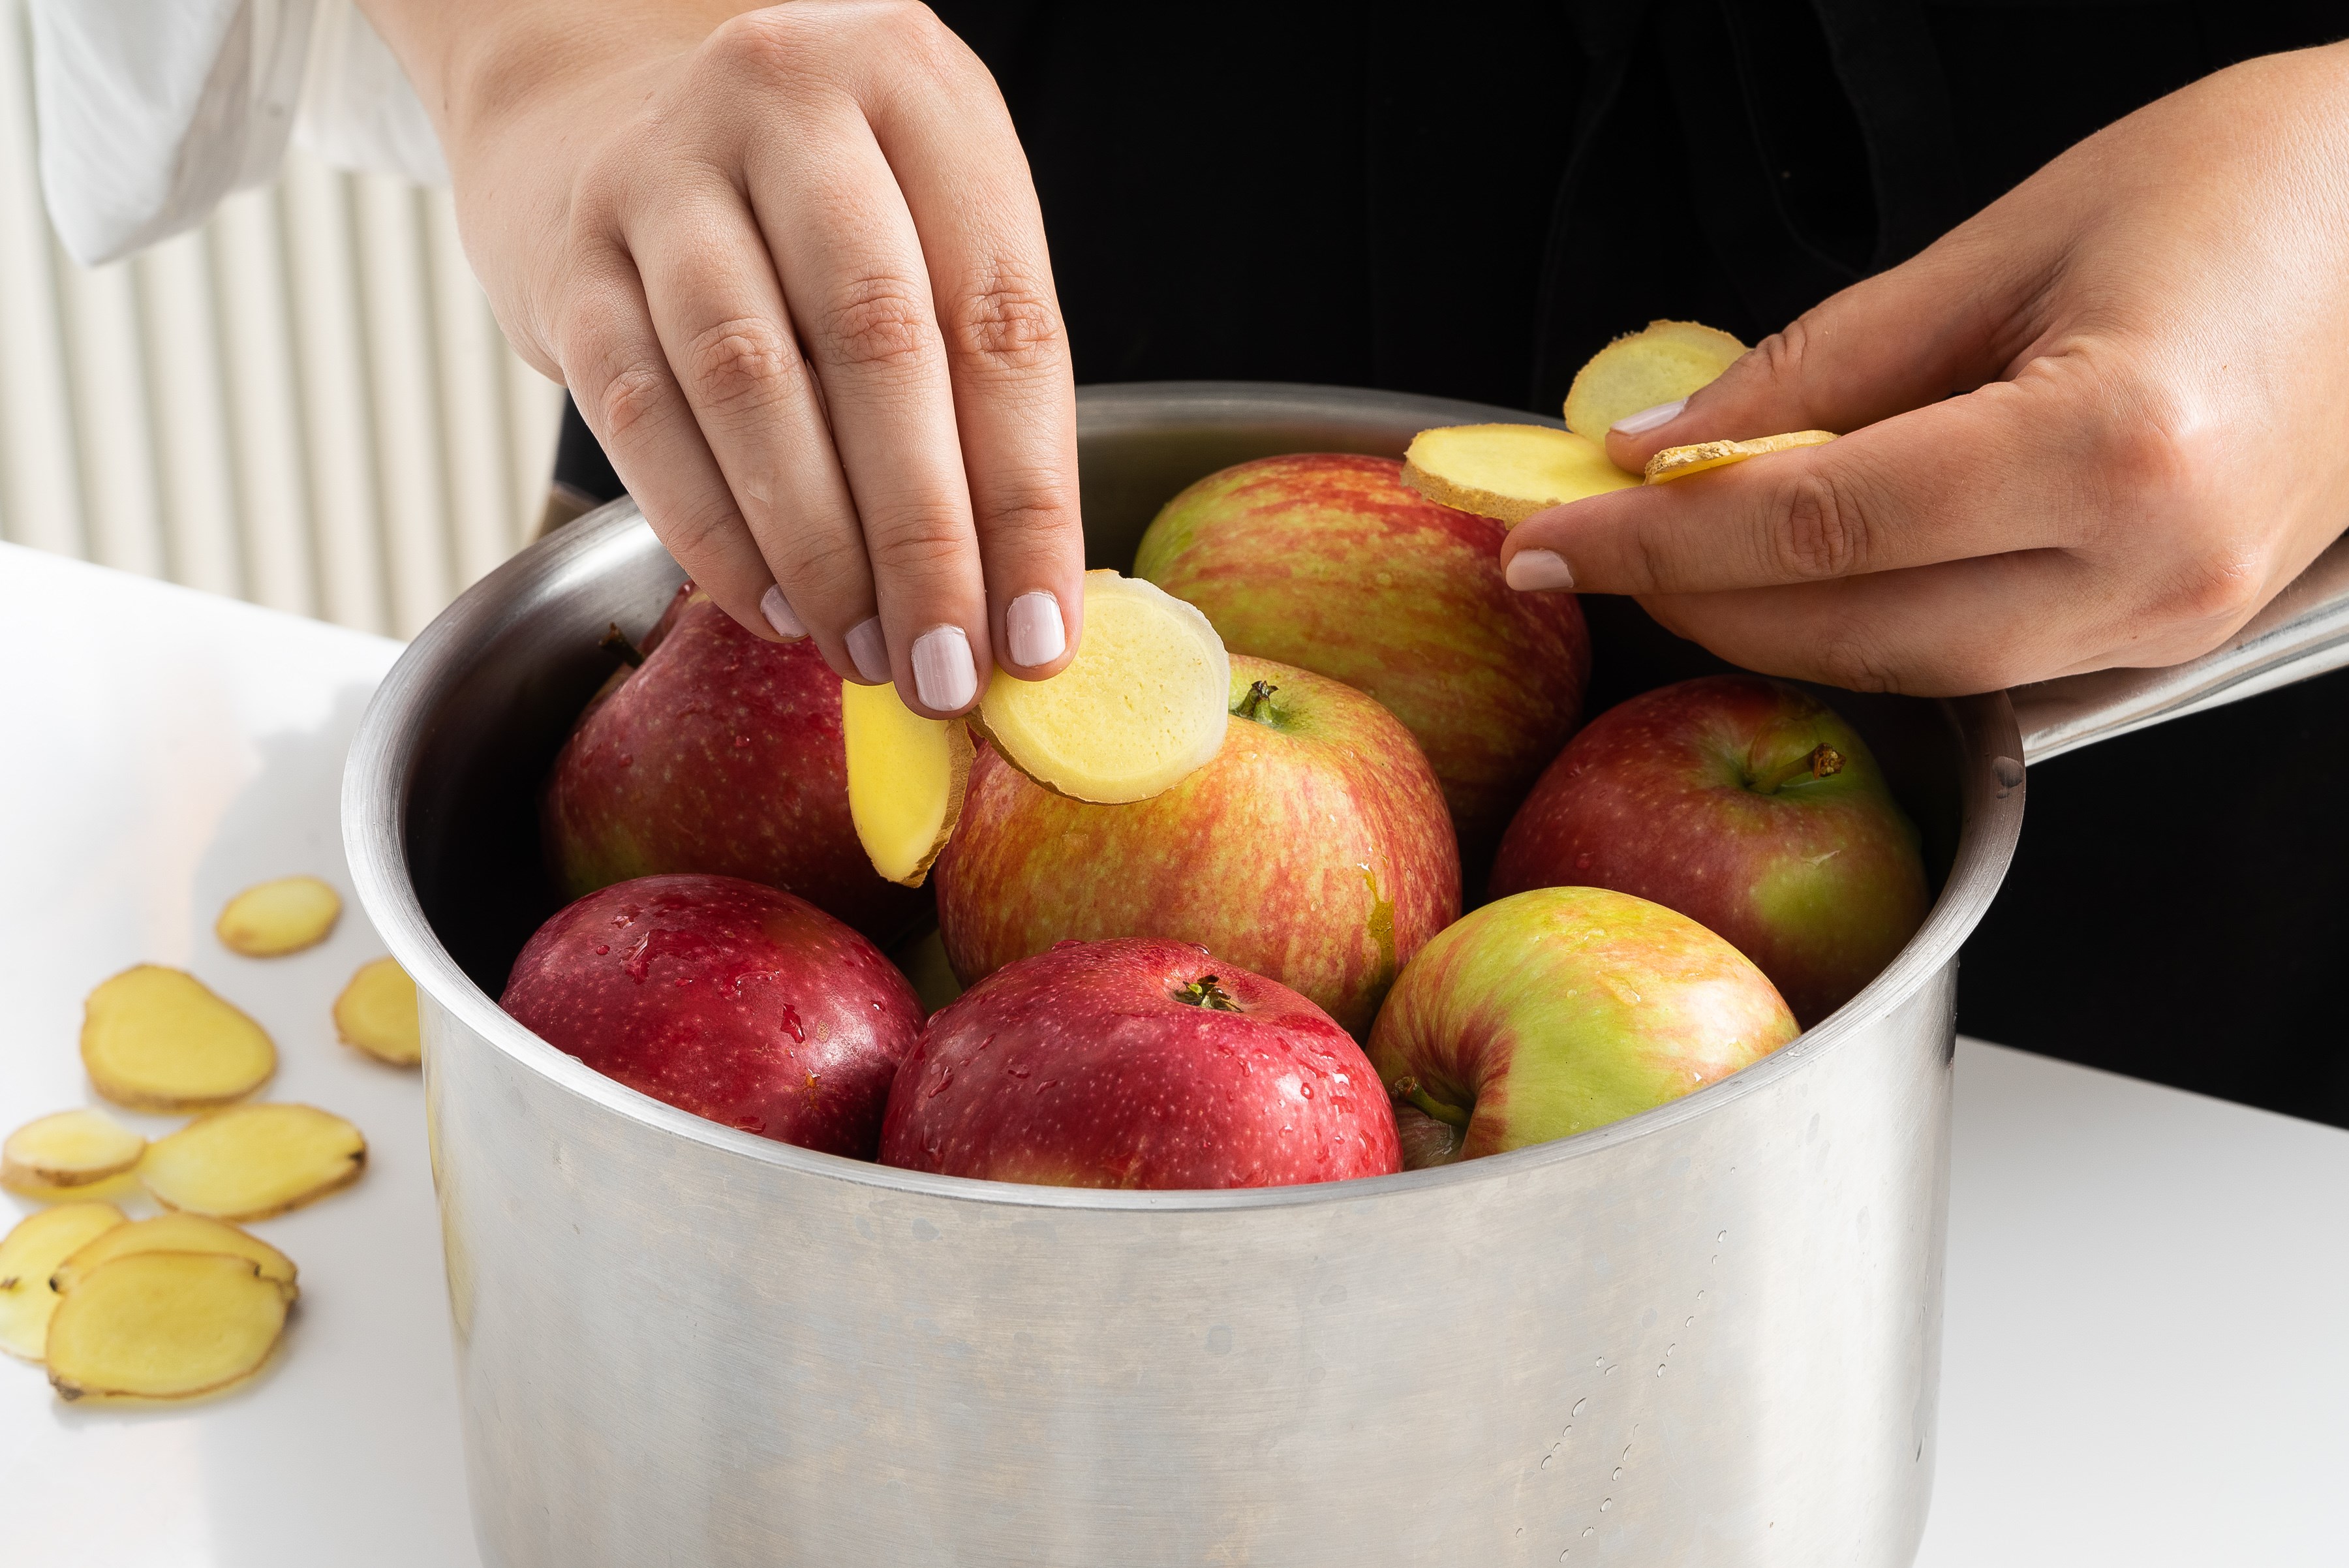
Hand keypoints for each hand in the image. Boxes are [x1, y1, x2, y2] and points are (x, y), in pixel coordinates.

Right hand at [360, 0, 1081, 715]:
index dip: (1027, 501)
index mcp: (917, 87)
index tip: (1039, 637)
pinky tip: (770, 608)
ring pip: (752, 384)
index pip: (1000, 321)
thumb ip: (978, 382)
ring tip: (867, 654)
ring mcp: (663, 169)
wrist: (610, 107)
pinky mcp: (571, 255)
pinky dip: (713, 533)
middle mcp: (788, 99)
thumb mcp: (929, 228)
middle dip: (923, 541)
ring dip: (819, 550)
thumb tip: (1019, 601)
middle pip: (878, 346)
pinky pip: (645, 416)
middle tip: (948, 670)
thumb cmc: (816, 200)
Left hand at [1502, 43, 2348, 695]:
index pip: (1819, 525)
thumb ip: (1826, 362)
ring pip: (1913, 669)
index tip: (1559, 533)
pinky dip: (1874, 623)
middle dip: (1698, 601)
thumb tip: (1671, 442)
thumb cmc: (2265, 184)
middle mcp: (2155, 565)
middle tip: (1587, 552)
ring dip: (1776, 625)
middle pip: (1854, 632)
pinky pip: (1984, 659)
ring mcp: (2174, 619)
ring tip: (1676, 559)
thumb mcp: (2013, 241)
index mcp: (2116, 446)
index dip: (1662, 541)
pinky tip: (1805, 570)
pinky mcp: (2175, 630)